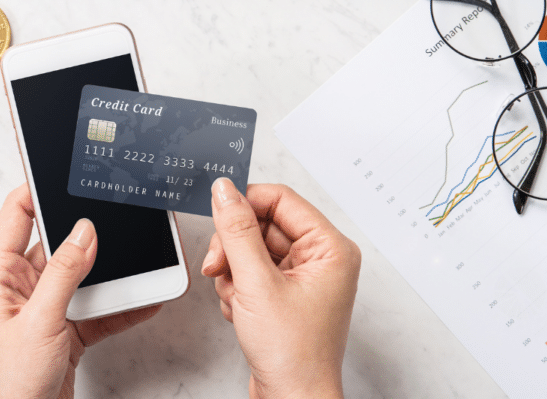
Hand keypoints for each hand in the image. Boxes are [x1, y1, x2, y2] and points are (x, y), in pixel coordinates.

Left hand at [0, 184, 161, 398]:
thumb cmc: (9, 383)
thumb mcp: (40, 320)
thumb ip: (64, 273)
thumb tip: (84, 231)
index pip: (17, 214)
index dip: (37, 189)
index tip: (64, 171)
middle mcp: (21, 286)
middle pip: (58, 243)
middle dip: (88, 234)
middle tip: (115, 215)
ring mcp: (45, 307)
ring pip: (83, 276)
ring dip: (110, 273)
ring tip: (138, 259)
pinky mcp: (66, 328)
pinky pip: (97, 307)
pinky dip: (120, 305)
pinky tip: (144, 298)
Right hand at [202, 179, 360, 398]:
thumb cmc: (294, 353)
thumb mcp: (257, 283)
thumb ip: (237, 232)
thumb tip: (225, 191)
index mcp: (330, 248)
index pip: (281, 200)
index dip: (245, 204)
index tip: (217, 212)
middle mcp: (319, 259)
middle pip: (261, 225)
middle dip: (234, 248)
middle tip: (219, 266)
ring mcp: (301, 278)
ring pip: (250, 250)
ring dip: (233, 272)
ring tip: (237, 299)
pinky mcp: (283, 295)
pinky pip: (250, 272)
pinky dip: (237, 288)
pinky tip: (241, 311)